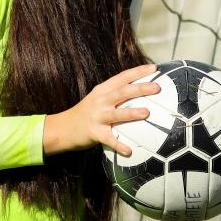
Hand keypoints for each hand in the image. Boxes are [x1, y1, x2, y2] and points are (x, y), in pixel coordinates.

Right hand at [43, 63, 159, 155]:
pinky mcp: (94, 132)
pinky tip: (129, 151)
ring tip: (147, 113)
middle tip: (157, 87)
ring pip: (117, 114)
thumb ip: (115, 94)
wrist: (64, 127)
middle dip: (140, 88)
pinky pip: (109, 139)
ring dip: (132, 113)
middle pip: (122, 92)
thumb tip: (140, 91)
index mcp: (102, 90)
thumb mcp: (98, 98)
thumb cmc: (87, 112)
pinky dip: (119, 145)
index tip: (154, 69)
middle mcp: (100, 101)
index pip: (122, 77)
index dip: (138, 72)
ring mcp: (97, 116)